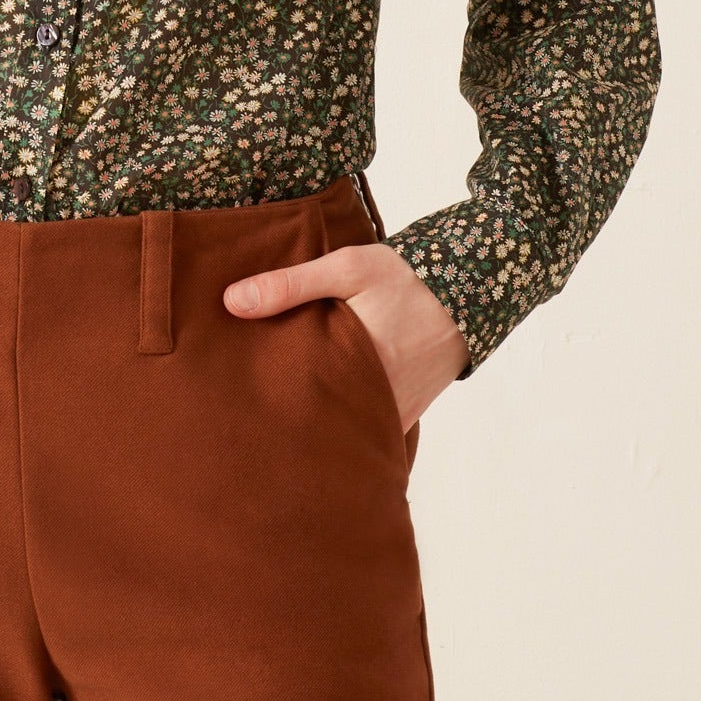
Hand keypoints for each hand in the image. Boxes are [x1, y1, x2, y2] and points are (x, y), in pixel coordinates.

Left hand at [223, 239, 469, 431]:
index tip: (236, 405)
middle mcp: (379, 398)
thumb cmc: (402, 278)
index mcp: (359, 362)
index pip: (300, 397)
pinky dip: (344, 428)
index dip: (267, 404)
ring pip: (344, 432)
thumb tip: (231, 303)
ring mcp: (394, 412)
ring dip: (316, 427)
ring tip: (273, 424)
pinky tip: (316, 420)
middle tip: (245, 423)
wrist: (469, 290)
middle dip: (286, 422)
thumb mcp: (346, 268)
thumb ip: (290, 285)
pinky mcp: (405, 414)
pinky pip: (368, 431)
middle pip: (319, 422)